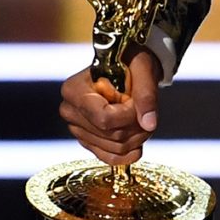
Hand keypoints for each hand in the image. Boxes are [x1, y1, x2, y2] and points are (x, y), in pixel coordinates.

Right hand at [57, 48, 159, 166]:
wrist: (125, 66)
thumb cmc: (130, 62)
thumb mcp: (142, 70)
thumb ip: (146, 95)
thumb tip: (149, 124)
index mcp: (74, 90)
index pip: (104, 118)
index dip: (129, 116)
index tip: (139, 102)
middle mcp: (70, 111)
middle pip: (110, 135)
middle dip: (137, 126)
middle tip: (146, 109)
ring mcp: (77, 128)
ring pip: (114, 148)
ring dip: (137, 138)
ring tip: (142, 118)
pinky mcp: (87, 140)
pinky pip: (109, 157)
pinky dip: (128, 154)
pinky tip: (138, 144)